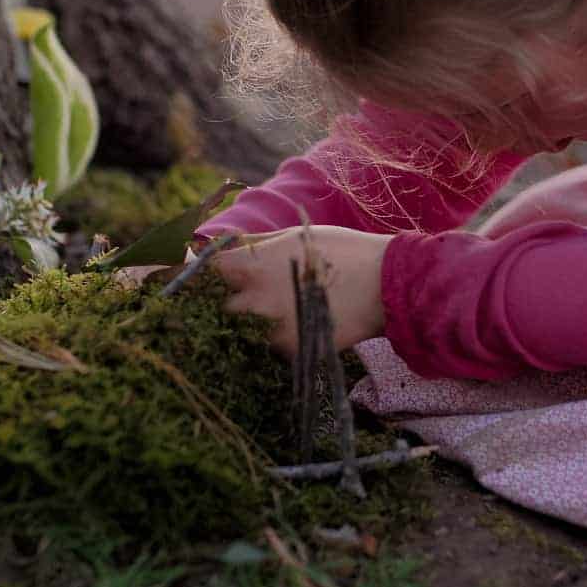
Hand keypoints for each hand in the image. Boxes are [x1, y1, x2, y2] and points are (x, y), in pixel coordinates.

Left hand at [209, 226, 391, 356]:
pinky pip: (270, 347)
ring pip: (244, 330)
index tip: (199, 272)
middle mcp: (256, 299)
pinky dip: (280, 338)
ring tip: (282, 310)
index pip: (203, 271)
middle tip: (249, 294)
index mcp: (253, 265)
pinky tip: (301, 324)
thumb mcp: (295, 235)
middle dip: (230, 300)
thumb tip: (219, 245)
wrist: (387, 283)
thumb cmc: (343, 250)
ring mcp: (272, 329)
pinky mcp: (291, 350)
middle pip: (219, 306)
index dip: (199, 271)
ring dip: (255, 322)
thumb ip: (254, 243)